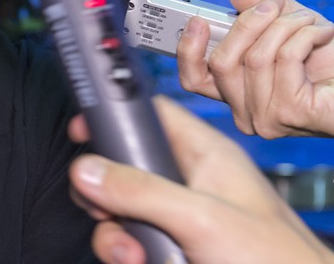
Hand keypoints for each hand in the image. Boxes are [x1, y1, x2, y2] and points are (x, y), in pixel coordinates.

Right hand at [68, 97, 333, 263]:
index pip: (152, 114)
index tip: (85, 126)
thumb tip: (88, 170)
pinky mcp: (170, 247)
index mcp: (205, 155)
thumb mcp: (201, 217)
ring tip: (131, 250)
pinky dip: (123, 251)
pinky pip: (127, 239)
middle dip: (104, 188)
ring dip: (113, 230)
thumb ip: (141, 190)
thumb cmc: (277, 261)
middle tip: (99, 201)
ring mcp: (177, 218)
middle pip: (123, 165)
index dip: (116, 113)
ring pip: (119, 208)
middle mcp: (187, 182)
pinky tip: (138, 261)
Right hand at [177, 0, 333, 137]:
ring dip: (285, 26)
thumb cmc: (328, 61)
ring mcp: (266, 118)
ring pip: (255, 58)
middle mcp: (245, 113)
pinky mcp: (292, 114)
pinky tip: (322, 34)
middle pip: (221, 63)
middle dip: (246, 24)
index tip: (198, 21)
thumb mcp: (288, 24)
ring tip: (308, 20)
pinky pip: (285, 59)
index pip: (194, 80)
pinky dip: (306, 35)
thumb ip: (260, 7)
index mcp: (236, 95)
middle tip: (270, 5)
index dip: (189, 50)